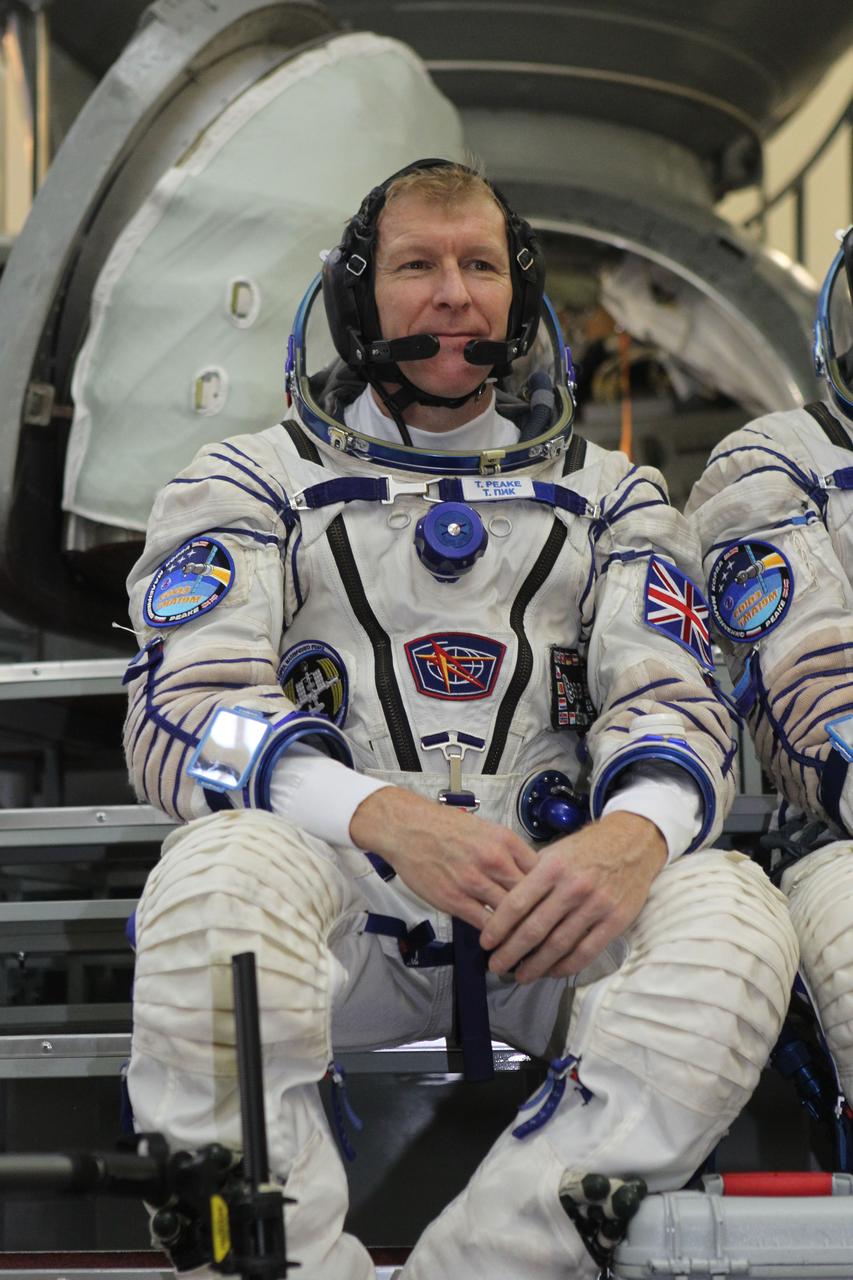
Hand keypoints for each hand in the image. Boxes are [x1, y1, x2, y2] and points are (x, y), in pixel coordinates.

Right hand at [350, 786, 538, 928]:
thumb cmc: (445, 828)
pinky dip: (496, 937)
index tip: (554, 907)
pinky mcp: (455, 899)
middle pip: (532, 896)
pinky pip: (485, 924)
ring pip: (511, 914)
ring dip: (521, 932)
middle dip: (541, 916)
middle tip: (549, 933)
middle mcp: (494, 860)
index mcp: (506, 841)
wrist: (408, 829)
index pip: (542, 873)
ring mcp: (475, 881)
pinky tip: (502, 944)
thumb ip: (509, 853)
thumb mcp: (486, 830)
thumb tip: (531, 874)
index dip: (551, 893)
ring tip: (531, 947)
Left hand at [479, 811, 666, 982]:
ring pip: (558, 945)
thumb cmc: (588, 848)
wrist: (633, 842)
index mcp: (552, 867)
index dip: (498, 927)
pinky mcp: (615, 921)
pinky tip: (551, 972)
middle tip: (496, 966)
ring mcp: (596, 905)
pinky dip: (566, 966)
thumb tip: (503, 905)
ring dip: (536, 965)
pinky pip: (586, 952)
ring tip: (521, 975)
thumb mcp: (555, 852)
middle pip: (534, 929)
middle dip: (511, 952)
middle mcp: (573, 887)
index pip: (517, 903)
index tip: (486, 943)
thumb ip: (532, 877)